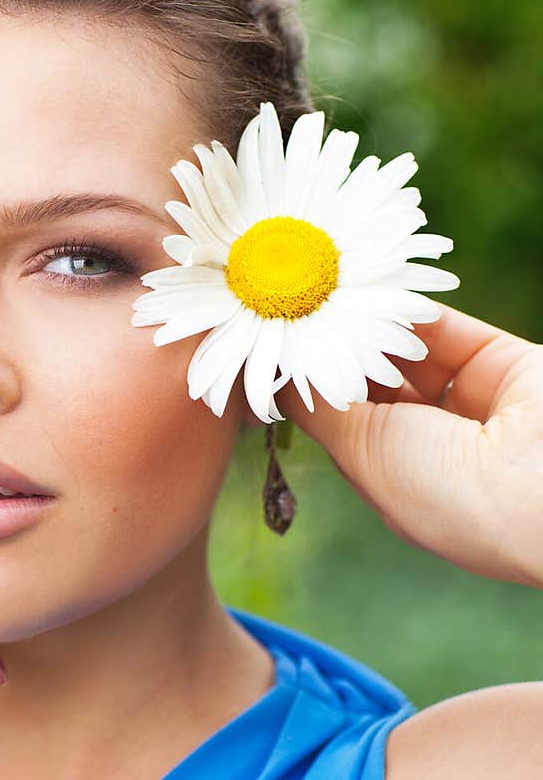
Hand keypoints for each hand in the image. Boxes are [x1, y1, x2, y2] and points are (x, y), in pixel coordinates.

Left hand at [273, 305, 542, 586]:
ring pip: (409, 353)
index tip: (275, 347)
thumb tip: (278, 377)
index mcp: (400, 483)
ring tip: (324, 292)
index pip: (346, 427)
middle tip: (295, 309)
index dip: (313, 388)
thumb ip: (322, 408)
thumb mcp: (365, 453)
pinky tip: (370, 287)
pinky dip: (412, 307)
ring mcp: (472, 405)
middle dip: (339, 351)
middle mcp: (435, 447)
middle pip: (376, 385)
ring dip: (370, 326)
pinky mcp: (504, 362)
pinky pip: (448, 329)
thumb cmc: (449, 492)